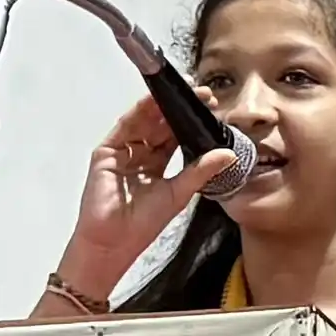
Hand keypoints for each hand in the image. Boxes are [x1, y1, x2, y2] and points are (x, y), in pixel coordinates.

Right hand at [61, 92, 239, 301]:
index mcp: (157, 167)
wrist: (113, 243)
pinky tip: (155, 100)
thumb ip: (201, 171)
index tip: (211, 107)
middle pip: (160, 125)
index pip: (175, 137)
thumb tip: (229, 155)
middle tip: (202, 95)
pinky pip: (125, 126)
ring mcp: (122, 152)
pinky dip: (139, 111)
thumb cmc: (142, 225)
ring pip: (143, 121)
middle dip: (179, 109)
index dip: (191, 123)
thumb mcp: (179, 193)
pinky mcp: (106, 152)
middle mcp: (139, 156)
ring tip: (183, 93)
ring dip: (162, 106)